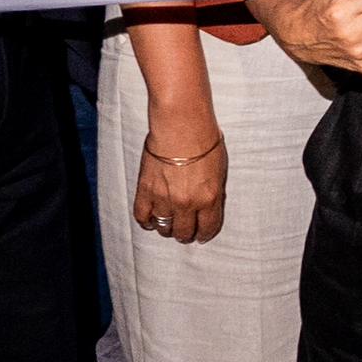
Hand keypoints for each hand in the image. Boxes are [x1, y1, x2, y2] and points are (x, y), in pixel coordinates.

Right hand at [133, 112, 228, 243]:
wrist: (181, 125)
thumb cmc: (204, 141)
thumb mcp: (219, 171)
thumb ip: (213, 192)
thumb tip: (209, 207)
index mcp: (209, 198)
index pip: (208, 228)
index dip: (205, 235)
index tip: (202, 236)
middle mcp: (187, 203)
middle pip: (184, 232)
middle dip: (186, 235)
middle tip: (185, 232)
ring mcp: (164, 199)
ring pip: (163, 228)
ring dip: (167, 229)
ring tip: (168, 225)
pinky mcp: (145, 191)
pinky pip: (142, 217)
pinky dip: (146, 222)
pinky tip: (150, 221)